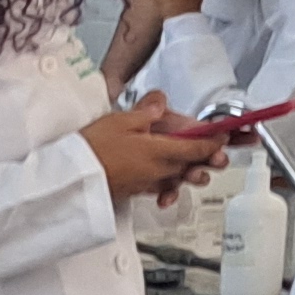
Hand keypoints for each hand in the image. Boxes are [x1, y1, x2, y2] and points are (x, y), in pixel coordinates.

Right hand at [85, 94, 223, 206]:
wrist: (71, 179)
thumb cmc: (93, 150)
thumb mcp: (120, 120)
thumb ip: (146, 113)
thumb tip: (159, 103)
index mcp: (161, 151)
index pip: (198, 147)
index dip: (214, 141)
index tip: (223, 136)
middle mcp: (160, 170)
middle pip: (192, 165)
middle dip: (206, 158)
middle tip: (218, 152)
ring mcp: (148, 183)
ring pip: (178, 178)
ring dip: (189, 173)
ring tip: (196, 170)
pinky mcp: (135, 191)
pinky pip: (160, 188)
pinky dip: (168, 185)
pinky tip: (166, 184)